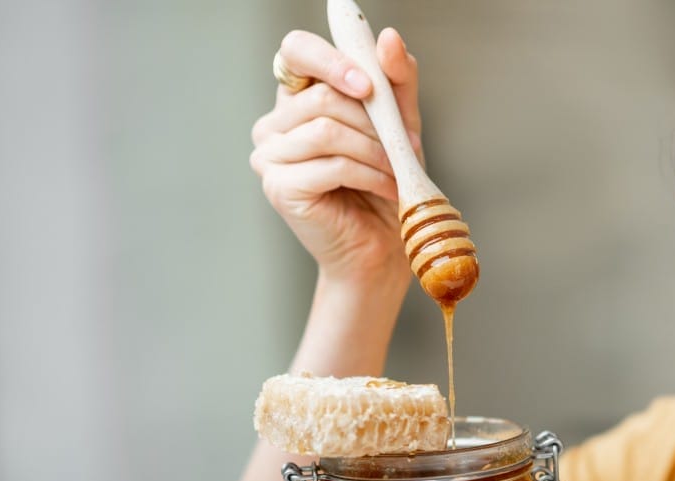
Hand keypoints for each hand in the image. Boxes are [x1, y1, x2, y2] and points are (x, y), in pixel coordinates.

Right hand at [250, 29, 422, 284]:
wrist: (381, 249)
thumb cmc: (385, 186)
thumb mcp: (399, 125)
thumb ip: (395, 81)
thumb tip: (388, 38)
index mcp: (296, 101)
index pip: (295, 51)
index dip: (331, 59)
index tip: (369, 85)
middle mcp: (274, 125)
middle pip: (322, 96)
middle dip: (374, 121)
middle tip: (404, 146)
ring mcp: (270, 156)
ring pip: (327, 129)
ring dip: (375, 150)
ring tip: (397, 170)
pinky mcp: (280, 186)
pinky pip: (331, 164)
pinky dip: (369, 174)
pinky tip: (387, 187)